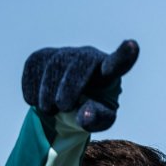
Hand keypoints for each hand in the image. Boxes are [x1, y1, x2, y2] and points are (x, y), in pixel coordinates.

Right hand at [21, 40, 139, 131]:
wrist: (66, 104)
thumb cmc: (91, 109)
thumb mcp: (99, 120)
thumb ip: (97, 119)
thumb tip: (84, 114)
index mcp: (108, 71)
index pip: (118, 63)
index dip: (125, 55)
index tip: (132, 45)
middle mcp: (89, 56)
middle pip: (80, 62)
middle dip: (69, 86)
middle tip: (62, 107)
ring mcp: (66, 52)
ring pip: (54, 63)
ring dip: (48, 90)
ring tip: (49, 109)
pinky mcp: (44, 54)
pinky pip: (35, 64)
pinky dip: (32, 86)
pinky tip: (35, 100)